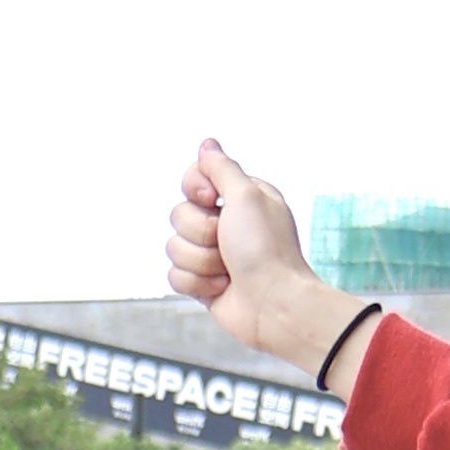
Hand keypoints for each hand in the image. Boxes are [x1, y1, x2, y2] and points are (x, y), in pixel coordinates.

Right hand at [167, 142, 335, 376]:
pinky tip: (222, 287)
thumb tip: (207, 144)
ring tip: (229, 270)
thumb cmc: (266, 249)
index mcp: (240, 199)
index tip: (213, 199)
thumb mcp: (247, 195)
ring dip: (201, 260)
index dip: (196, 189)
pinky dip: (197, 282)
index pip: (195, 178)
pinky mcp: (203, 283)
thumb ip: (222, 168)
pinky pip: (175, 275)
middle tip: (227, 242)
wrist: (275, 305)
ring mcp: (213, 255)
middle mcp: (226, 224)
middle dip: (200, 231)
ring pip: (174, 246)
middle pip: (179, 214)